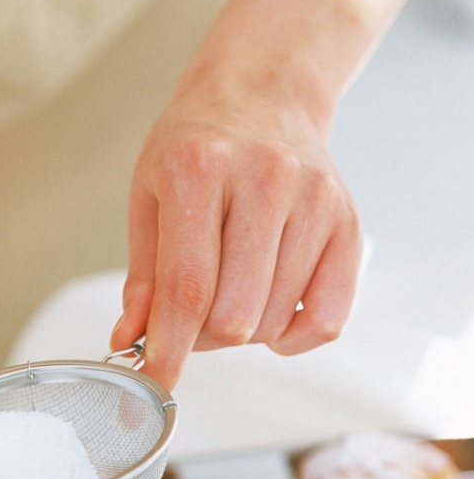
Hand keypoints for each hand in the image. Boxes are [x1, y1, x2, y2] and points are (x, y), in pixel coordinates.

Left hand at [110, 0, 364, 392]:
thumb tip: (131, 340)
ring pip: (274, 321)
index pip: (186, 287)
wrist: (261, 94)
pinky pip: (326, 318)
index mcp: (198, 169)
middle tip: (190, 316)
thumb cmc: (195, 145)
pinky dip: (291, 335)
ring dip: (243, 330)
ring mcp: (312, 201)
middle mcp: (263, 181)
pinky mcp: (347, 222)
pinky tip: (269, 309)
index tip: (156, 385)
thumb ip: (143, 276)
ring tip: (228, 292)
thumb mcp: (149, 195)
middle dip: (202, 337)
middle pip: (233, 314)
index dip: (170, 348)